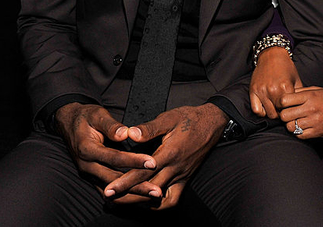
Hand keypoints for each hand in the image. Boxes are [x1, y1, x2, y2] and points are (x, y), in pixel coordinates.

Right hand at [53, 103, 156, 187]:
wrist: (69, 123)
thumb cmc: (86, 117)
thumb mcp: (97, 114)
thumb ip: (111, 125)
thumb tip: (126, 133)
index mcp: (87, 149)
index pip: (114, 158)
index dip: (134, 161)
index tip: (153, 162)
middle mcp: (87, 166)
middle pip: (114, 180)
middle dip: (137, 187)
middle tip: (157, 191)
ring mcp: (88, 174)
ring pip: (112, 190)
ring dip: (132, 195)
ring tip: (153, 195)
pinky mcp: (92, 178)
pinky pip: (109, 190)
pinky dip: (124, 195)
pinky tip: (141, 196)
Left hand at [104, 104, 226, 208]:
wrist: (212, 123)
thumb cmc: (189, 118)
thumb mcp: (169, 118)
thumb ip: (149, 128)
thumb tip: (130, 133)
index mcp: (169, 153)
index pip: (143, 173)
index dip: (124, 183)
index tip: (109, 190)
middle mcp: (176, 168)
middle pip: (148, 189)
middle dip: (127, 196)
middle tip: (109, 198)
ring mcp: (182, 176)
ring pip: (160, 199)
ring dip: (142, 203)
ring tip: (125, 202)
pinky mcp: (186, 179)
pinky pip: (173, 199)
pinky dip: (158, 204)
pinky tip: (147, 201)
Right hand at [250, 47, 302, 118]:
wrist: (272, 55)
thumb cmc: (286, 67)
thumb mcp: (296, 79)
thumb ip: (300, 94)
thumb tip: (302, 108)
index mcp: (285, 87)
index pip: (290, 108)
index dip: (292, 110)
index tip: (292, 110)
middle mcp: (273, 90)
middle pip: (279, 113)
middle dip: (283, 113)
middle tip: (284, 110)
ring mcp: (262, 91)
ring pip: (269, 113)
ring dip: (273, 113)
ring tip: (276, 109)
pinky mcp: (253, 90)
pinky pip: (256, 109)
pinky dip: (261, 112)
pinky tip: (266, 108)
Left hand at [278, 87, 322, 139]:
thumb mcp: (317, 89)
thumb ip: (301, 92)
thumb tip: (286, 95)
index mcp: (309, 96)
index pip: (284, 100)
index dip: (281, 103)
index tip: (283, 104)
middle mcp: (310, 109)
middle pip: (285, 115)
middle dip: (284, 115)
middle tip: (288, 114)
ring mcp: (314, 122)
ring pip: (290, 127)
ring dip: (291, 125)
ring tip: (296, 121)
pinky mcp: (318, 132)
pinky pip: (300, 136)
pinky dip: (298, 133)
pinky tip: (302, 127)